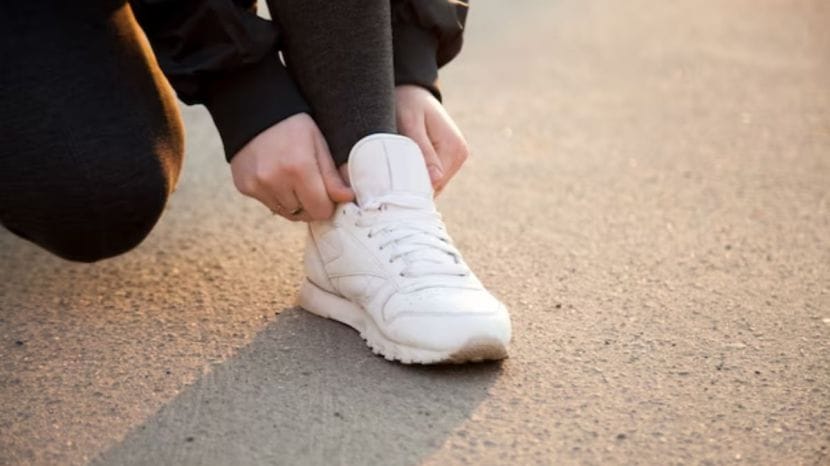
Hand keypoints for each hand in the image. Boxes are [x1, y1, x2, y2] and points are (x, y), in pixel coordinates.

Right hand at [230, 113, 353, 221]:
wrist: (255, 110)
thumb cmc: (293, 126)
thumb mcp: (319, 144)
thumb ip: (332, 176)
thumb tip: (347, 198)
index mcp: (299, 168)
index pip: (321, 210)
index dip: (327, 204)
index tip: (327, 193)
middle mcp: (275, 180)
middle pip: (303, 215)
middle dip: (311, 204)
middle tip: (311, 185)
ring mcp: (257, 185)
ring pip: (286, 212)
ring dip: (293, 202)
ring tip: (292, 179)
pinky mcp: (244, 187)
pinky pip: (269, 204)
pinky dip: (276, 197)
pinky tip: (276, 176)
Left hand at [395, 85, 469, 193]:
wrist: (412, 92)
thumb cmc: (408, 104)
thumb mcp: (411, 124)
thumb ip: (423, 151)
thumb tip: (436, 181)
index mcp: (454, 148)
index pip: (434, 183)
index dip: (412, 186)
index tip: (391, 187)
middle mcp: (459, 155)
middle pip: (434, 186)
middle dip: (413, 185)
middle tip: (389, 181)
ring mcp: (456, 158)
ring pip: (432, 184)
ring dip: (414, 180)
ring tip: (396, 170)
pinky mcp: (448, 159)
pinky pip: (431, 177)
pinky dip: (418, 175)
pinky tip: (404, 167)